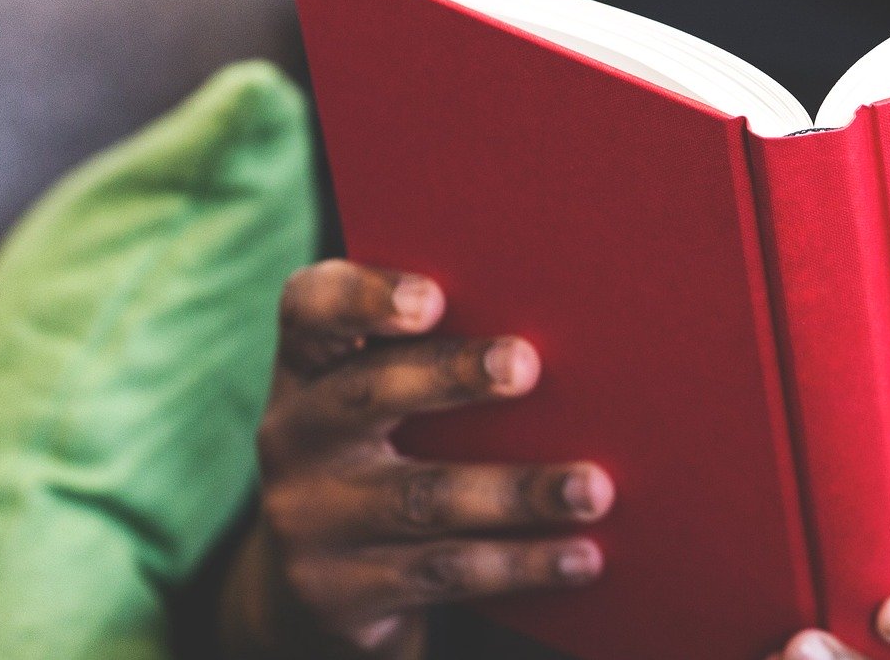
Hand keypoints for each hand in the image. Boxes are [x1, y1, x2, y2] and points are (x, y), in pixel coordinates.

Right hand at [219, 259, 614, 658]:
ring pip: (423, 498)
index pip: (310, 310)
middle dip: (450, 375)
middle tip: (526, 365)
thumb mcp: (387, 394)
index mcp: (309, 367)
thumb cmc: (390, 445)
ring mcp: (312, 519)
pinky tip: (583, 555)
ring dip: (518, 492)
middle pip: (369, 392)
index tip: (431, 297)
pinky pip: (445, 573)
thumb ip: (439, 349)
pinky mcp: (342, 592)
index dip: (363, 298)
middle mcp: (296, 436)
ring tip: (593, 489)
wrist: (322, 580)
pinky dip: (522, 563)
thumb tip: (575, 317)